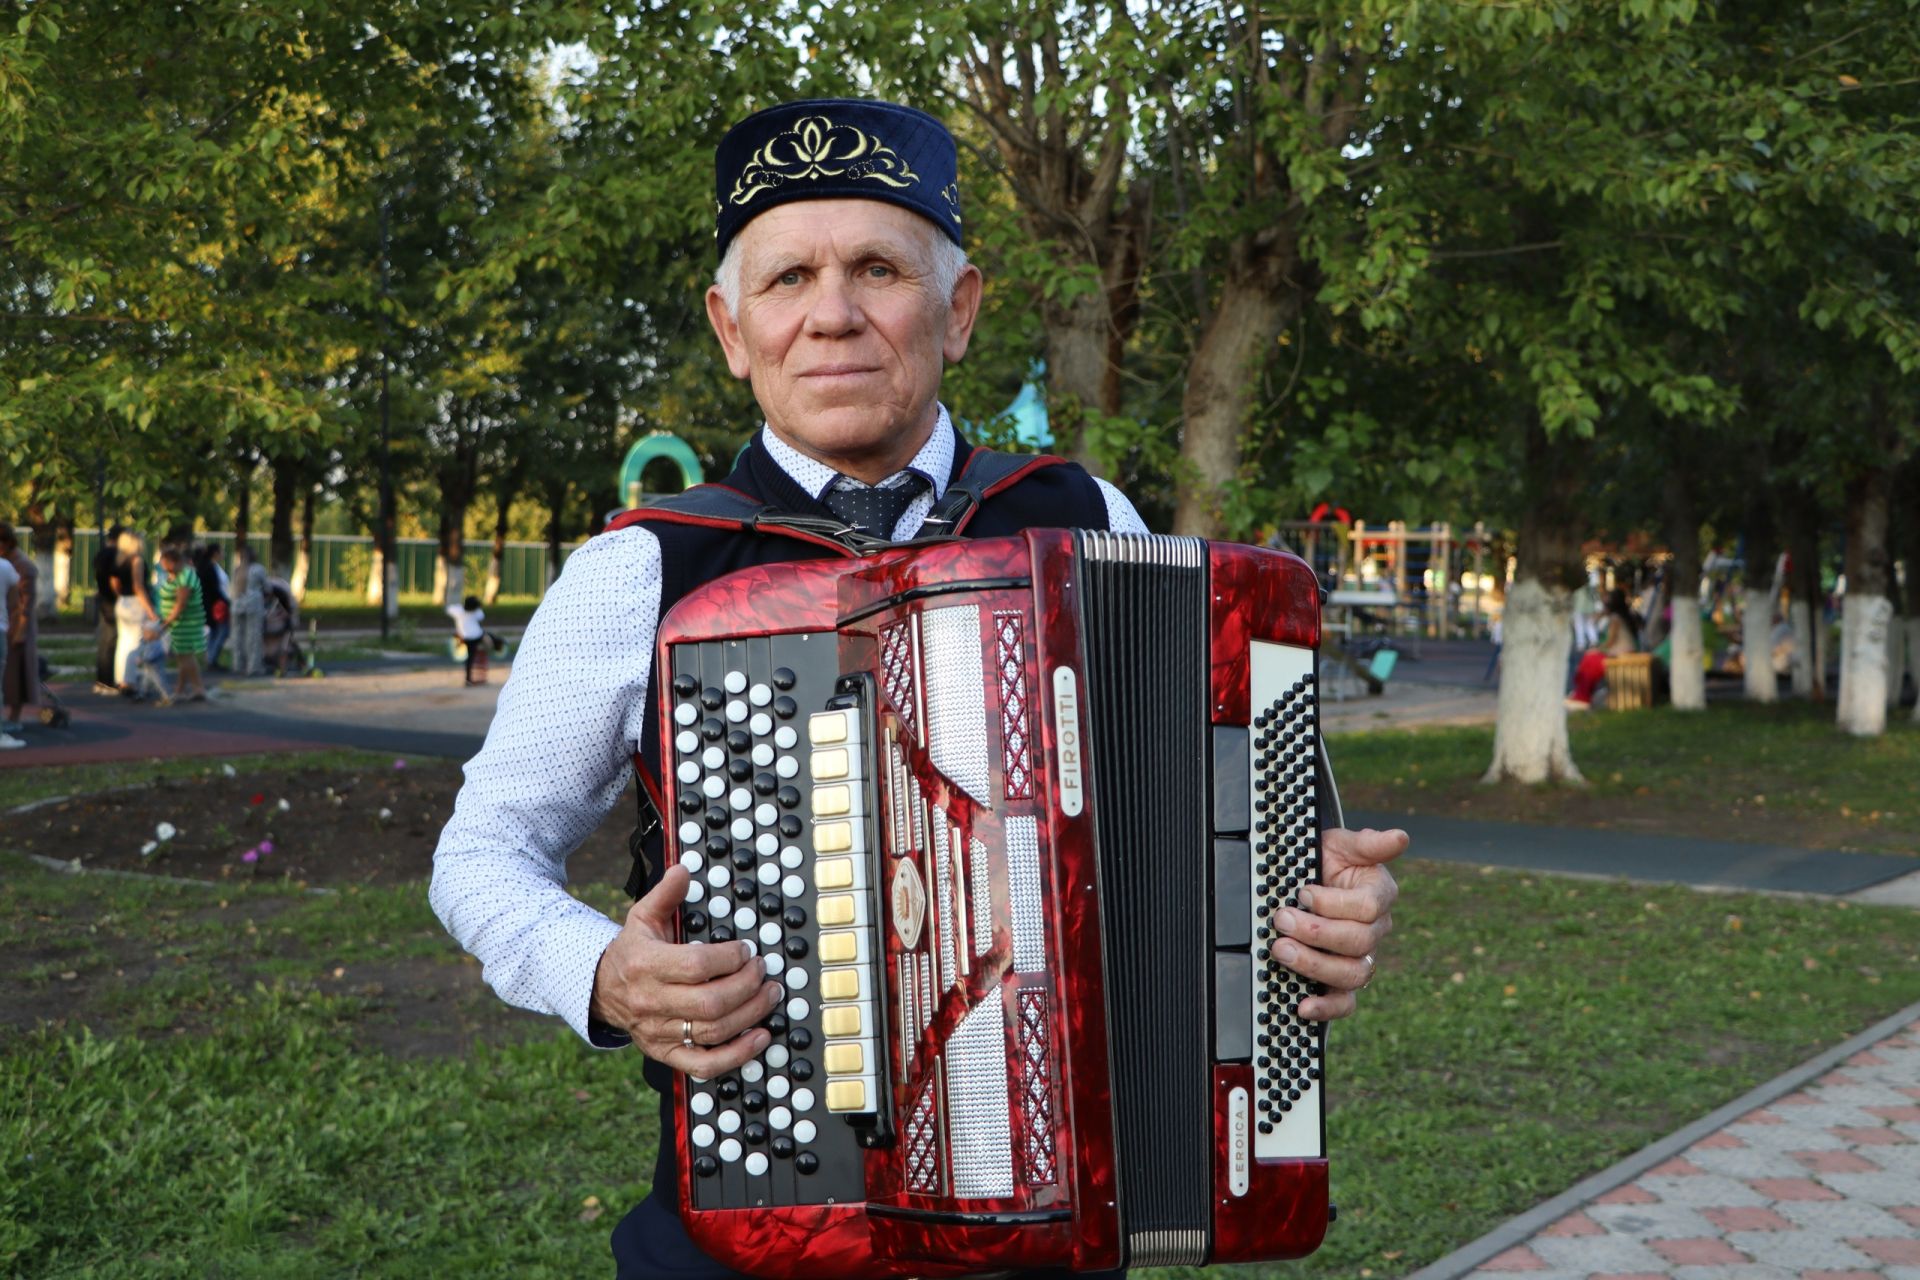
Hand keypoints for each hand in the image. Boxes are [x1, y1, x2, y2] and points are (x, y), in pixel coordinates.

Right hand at [590, 865, 783, 1075]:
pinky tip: (759, 1038)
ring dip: (750, 1015)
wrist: (601, 990)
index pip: (695, 966)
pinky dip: (736, 1056)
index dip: (728, 959)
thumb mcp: (642, 917)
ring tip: (769, 996)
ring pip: (712, 1032)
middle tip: (764, 973)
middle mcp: (651, 1002)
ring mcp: (659, 1031)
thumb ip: (665, 894)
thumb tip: (684, 870)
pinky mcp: (665, 1053)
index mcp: (646, 965)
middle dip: (746, 987)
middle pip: (709, 1003)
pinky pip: (704, 1065)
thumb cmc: (632, 952)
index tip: (745, 950)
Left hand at [1269, 826, 1405, 1021]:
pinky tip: (1303, 1006)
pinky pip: (1345, 1003)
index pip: (1368, 908)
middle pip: (1358, 942)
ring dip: (1314, 965)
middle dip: (1315, 932)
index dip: (1333, 903)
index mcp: (1379, 896)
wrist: (1304, 881)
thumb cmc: (1324, 861)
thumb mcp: (1340, 845)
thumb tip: (1400, 837)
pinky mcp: (1343, 982)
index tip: (1303, 893)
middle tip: (1281, 919)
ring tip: (1281, 950)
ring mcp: (1361, 958)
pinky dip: (1326, 1009)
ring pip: (1352, 974)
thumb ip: (1368, 844)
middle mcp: (1375, 930)